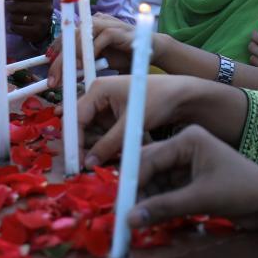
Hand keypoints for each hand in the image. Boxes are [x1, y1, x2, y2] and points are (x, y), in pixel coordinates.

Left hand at [6, 0, 52, 43]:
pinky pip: (19, 28)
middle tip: (6, 8)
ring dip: (11, 18)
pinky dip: (13, 27)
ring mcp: (44, 21)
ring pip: (18, 17)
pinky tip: (14, 26)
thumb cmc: (32, 9)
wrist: (43, 28)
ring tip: (12, 17)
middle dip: (9, 6)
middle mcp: (48, 8)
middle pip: (20, 6)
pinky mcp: (39, 31)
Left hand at [47, 14, 138, 85]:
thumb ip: (84, 65)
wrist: (152, 50)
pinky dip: (92, 52)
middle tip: (52, 79)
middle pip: (70, 36)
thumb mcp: (100, 62)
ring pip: (82, 35)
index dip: (54, 50)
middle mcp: (94, 22)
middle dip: (59, 59)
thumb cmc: (125, 56)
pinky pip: (101, 38)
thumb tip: (65, 76)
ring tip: (65, 74)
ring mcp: (106, 23)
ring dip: (71, 56)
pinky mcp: (117, 29)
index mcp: (88, 27)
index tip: (46, 67)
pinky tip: (85, 65)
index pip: (66, 37)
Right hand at [77, 74, 194, 167]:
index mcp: (98, 89)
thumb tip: (88, 163)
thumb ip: (109, 144)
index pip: (76, 118)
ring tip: (99, 165)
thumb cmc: (159, 101)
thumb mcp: (132, 124)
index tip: (76, 163)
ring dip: (96, 147)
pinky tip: (111, 157)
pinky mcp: (116, 115)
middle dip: (84, 146)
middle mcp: (99, 95)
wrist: (183, 96)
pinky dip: (107, 145)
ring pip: (93, 132)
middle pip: (82, 125)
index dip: (74, 141)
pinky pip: (105, 133)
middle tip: (84, 168)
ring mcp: (108, 106)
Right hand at [128, 125, 257, 230]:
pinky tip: (151, 219)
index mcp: (188, 139)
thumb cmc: (241, 191)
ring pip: (155, 181)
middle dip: (137, 191)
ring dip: (146, 200)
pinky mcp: (190, 179)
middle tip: (123, 216)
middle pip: (149, 167)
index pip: (150, 157)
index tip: (119, 205)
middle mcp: (184, 146)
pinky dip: (158, 204)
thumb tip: (129, 219)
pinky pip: (166, 190)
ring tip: (135, 222)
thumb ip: (164, 207)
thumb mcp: (200, 198)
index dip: (133, 182)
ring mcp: (187, 163)